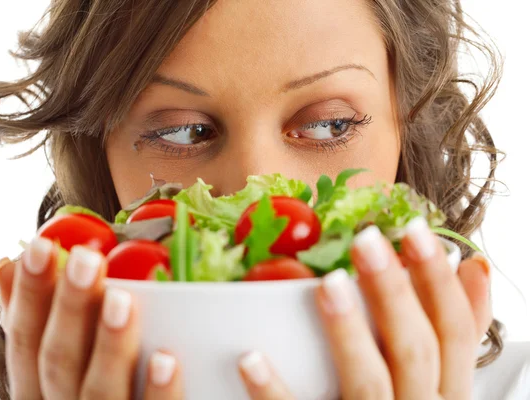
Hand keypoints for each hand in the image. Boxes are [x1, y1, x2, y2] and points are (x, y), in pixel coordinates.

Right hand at [0, 238, 183, 399]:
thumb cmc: (91, 391)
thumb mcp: (53, 365)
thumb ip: (39, 319)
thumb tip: (5, 265)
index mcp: (36, 389)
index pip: (24, 339)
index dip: (29, 293)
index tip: (40, 246)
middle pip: (59, 361)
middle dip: (71, 308)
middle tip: (86, 259)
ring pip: (98, 391)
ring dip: (109, 344)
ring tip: (121, 299)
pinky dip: (156, 391)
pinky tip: (164, 359)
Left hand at [237, 217, 491, 399]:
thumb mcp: (439, 379)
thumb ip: (454, 334)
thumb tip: (475, 267)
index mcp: (445, 391)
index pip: (455, 330)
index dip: (438, 279)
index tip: (412, 229)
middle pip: (416, 349)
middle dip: (394, 292)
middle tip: (366, 240)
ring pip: (369, 382)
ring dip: (349, 332)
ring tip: (326, 285)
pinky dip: (274, 391)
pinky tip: (251, 358)